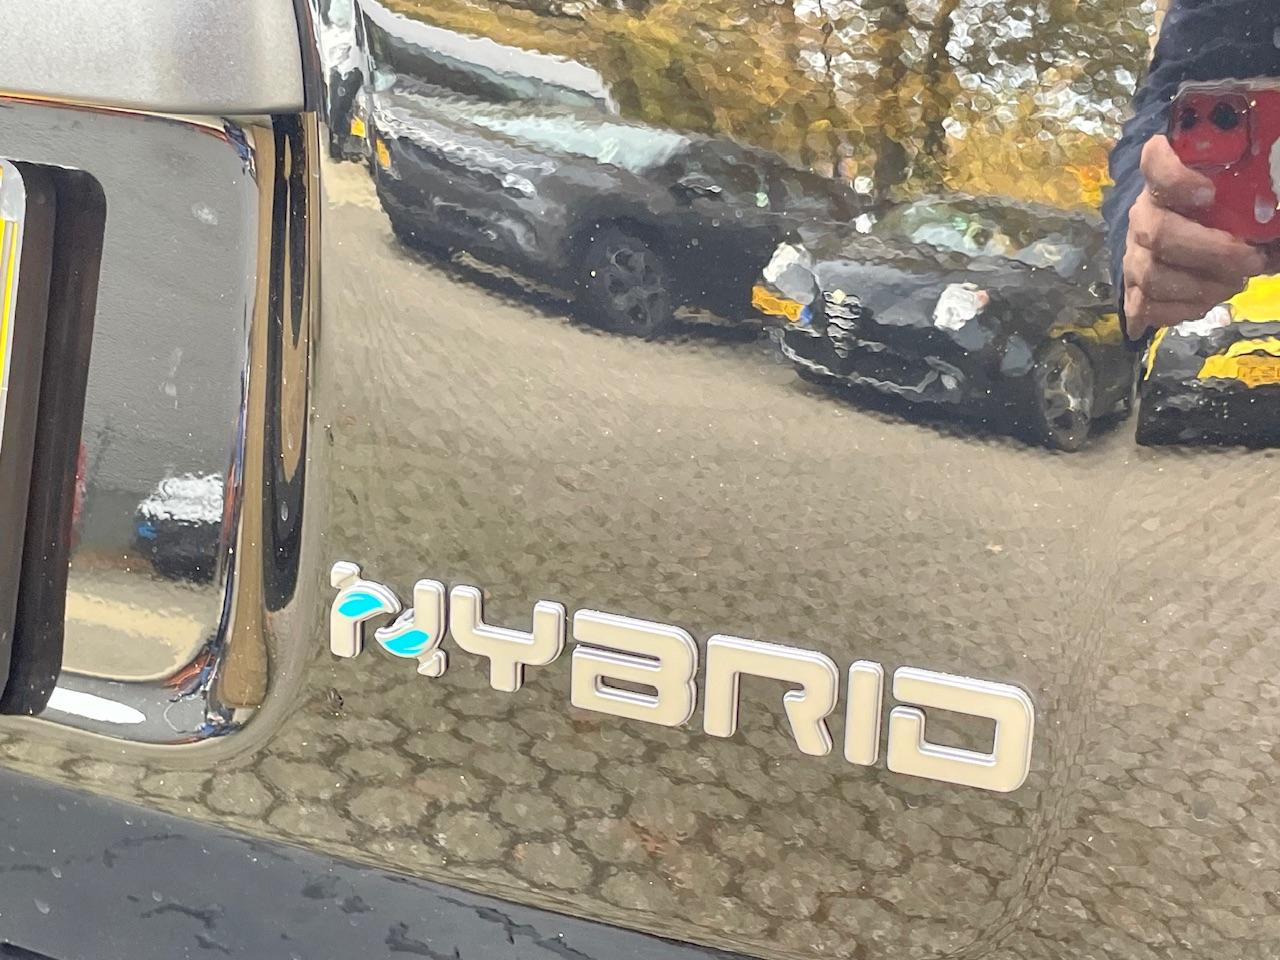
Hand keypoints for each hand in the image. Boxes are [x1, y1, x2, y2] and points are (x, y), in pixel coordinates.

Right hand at [1122, 135, 1267, 337]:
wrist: (1189, 240)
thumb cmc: (1226, 212)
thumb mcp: (1246, 196)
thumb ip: (1262, 199)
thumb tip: (1275, 233)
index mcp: (1167, 179)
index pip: (1155, 161)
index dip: (1176, 179)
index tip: (1209, 193)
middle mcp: (1142, 214)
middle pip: (1158, 233)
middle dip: (1212, 254)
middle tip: (1250, 262)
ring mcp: (1133, 254)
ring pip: (1153, 276)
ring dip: (1202, 287)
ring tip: (1234, 285)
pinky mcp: (1132, 288)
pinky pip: (1144, 307)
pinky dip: (1180, 311)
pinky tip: (1205, 303)